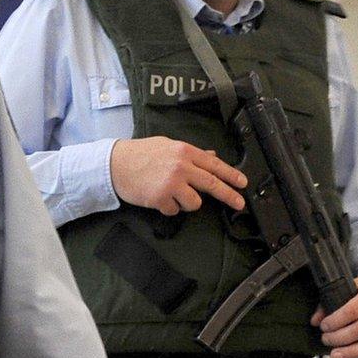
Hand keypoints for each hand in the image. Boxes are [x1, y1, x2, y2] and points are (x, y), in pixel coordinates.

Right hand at [109, 136, 246, 215]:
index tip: (242, 183)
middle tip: (239, 203)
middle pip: (212, 184)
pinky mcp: (161, 198)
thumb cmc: (140, 154)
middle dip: (228, 195)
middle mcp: (181, 166)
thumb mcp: (168, 146)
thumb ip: (191, 154)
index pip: (214, 164)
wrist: (115, 164)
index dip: (231, 175)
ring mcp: (172, 183)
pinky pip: (175, 210)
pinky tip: (158, 197)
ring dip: (186, 202)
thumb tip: (211, 156)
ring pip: (194, 203)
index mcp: (185, 151)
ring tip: (172, 194)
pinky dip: (169, 207)